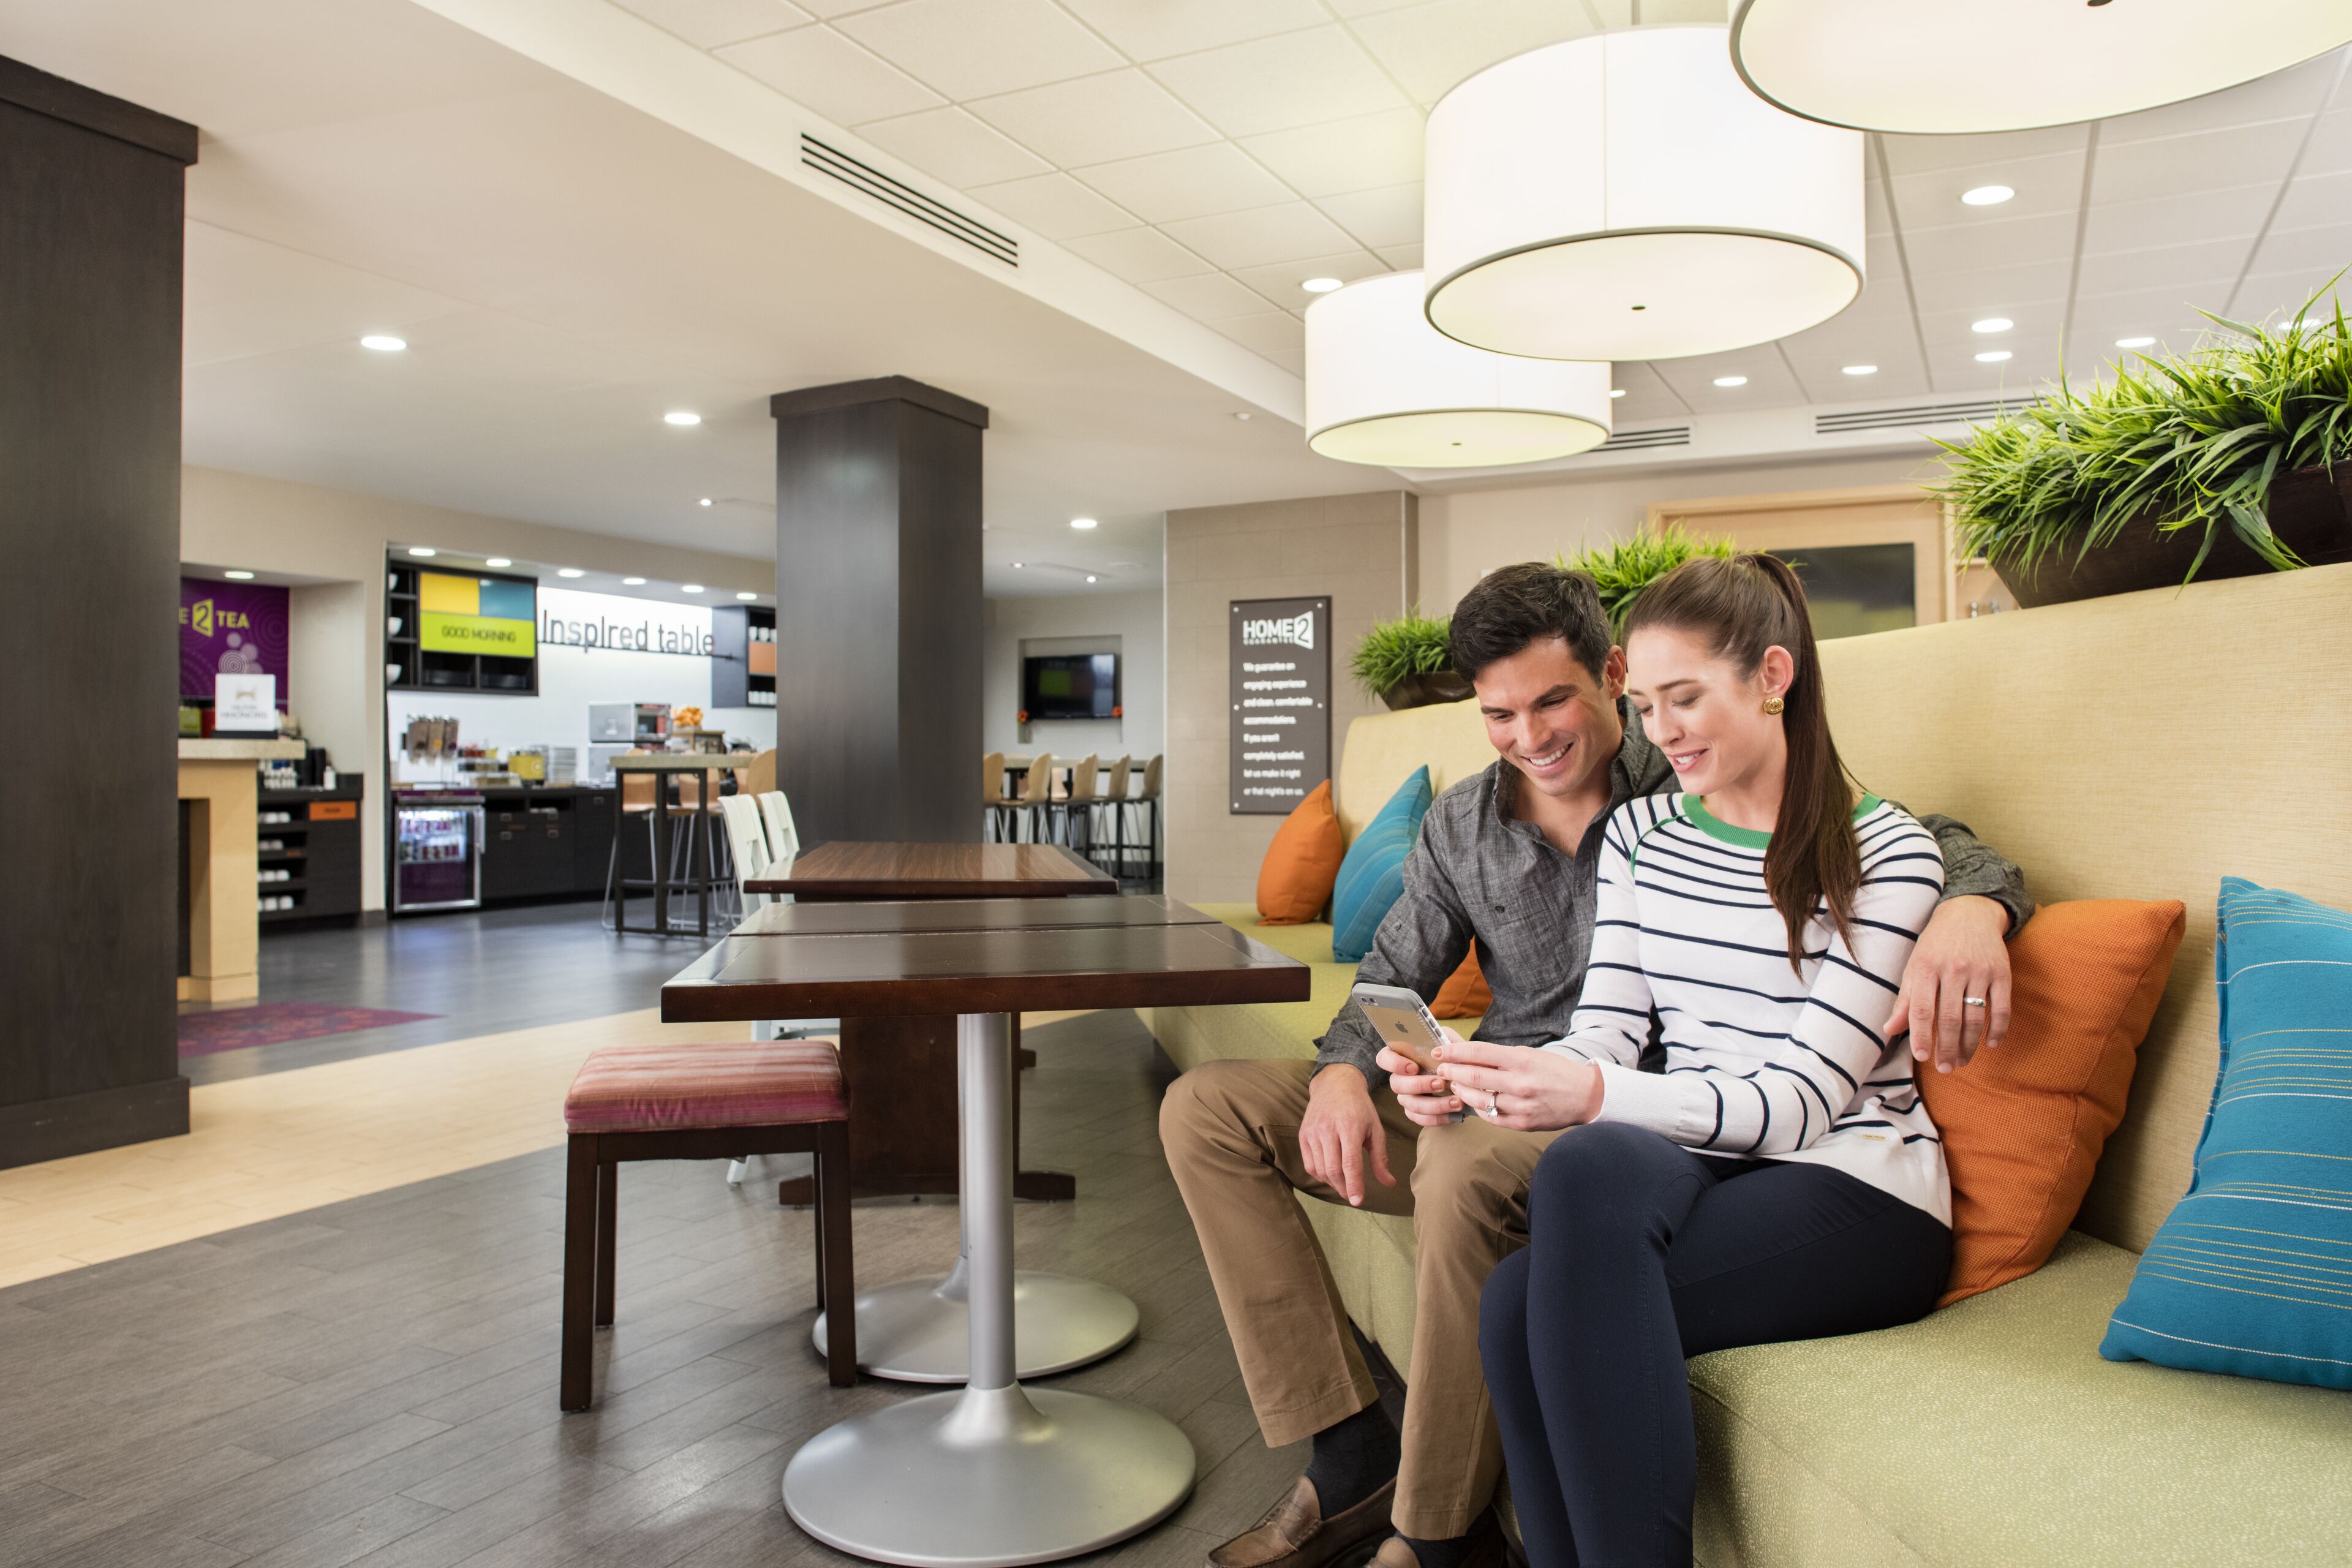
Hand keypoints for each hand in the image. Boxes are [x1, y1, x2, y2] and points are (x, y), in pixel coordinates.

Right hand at [1299, 1063, 1394, 1205]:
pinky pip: (1309, 1164)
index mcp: (1349, 1126)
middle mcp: (1328, 1129)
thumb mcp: (1375, 1129)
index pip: (1350, 1162)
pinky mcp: (1303, 1134)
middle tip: (1352, 1196)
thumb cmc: (1360, 1107)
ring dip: (1333, 1183)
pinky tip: (1330, 1175)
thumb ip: (1380, 1158)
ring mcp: (1313, 1131)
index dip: (1354, 1185)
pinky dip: (1320, 1175)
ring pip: (1320, 1169)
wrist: (1335, 1084)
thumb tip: (1389, 1183)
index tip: (1357, 1201)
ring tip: (1344, 1185)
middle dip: (1343, 1188)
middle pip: (1333, 1169)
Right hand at [1377, 1043, 1464, 1128]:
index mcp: (1403, 1056)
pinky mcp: (1417, 1113)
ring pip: (1411, 1104)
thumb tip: (1438, 1051)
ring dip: (1434, 1104)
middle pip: (1396, 1084)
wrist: (1467, 1076)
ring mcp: (1407, 1096)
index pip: (1384, 1058)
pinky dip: (1439, 1117)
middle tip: (1440, 1083)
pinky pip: (1421, 1119)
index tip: (1414, 1067)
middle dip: (1419, 1085)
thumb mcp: (1451, 1041)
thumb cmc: (1455, 1056)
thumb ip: (1444, 1041)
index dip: (1394, 1064)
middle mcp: (1400, 1077)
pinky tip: (1454, 1112)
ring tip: (1455, 1101)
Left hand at [1426, 1030, 1603, 1131]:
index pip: (1478, 1053)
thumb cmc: (1555, 1071)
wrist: (1585, 1096)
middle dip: (1451, 1072)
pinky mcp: (1522, 1124)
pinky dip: (1478, 1108)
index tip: (1440, 1051)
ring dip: (1461, 1091)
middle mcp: (1520, 1083)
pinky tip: (1475, 1101)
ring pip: (1478, 1100)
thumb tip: (1466, 1052)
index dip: (1454, 1052)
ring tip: (1455, 1085)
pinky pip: (1490, 1117)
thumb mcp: (1529, 1054)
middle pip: (1473, 1077)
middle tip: (1442, 1068)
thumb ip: (1499, 1056)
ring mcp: (1520, 1106)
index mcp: (1522, 1060)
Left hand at [1885, 894, 2012, 1074]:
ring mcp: (1980, 971)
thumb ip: (1905, 999)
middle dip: (1947, 1048)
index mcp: (1926, 967)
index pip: (1922, 1009)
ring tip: (1962, 1061)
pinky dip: (1998, 1029)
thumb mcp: (1914, 966)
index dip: (1921, 1035)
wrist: (1969, 913)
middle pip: (1950, 1018)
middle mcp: (1953, 969)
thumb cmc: (1936, 945)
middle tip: (1945, 1068)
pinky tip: (1991, 1044)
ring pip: (1976, 1017)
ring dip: (1970, 1045)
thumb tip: (1889, 1030)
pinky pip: (2002, 1007)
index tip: (1921, 1057)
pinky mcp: (2002, 973)